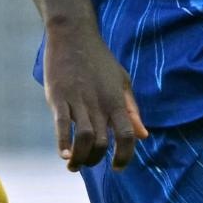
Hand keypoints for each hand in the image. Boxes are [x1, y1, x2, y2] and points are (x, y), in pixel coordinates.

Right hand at [42, 22, 147, 170]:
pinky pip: (62, 125)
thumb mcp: (122, 81)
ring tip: (73, 165)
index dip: (124, 156)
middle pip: (101, 143)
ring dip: (79, 158)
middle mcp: (99, 104)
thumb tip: (144, 136)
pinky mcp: (59, 97)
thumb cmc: (99, 60)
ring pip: (83, 139)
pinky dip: (63, 143)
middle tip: (88, 163)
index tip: (117, 168)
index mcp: (116, 101)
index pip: (126, 135)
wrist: (74, 35)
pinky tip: (64, 155)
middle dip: (95, 160)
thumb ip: (132, 110)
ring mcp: (78, 101)